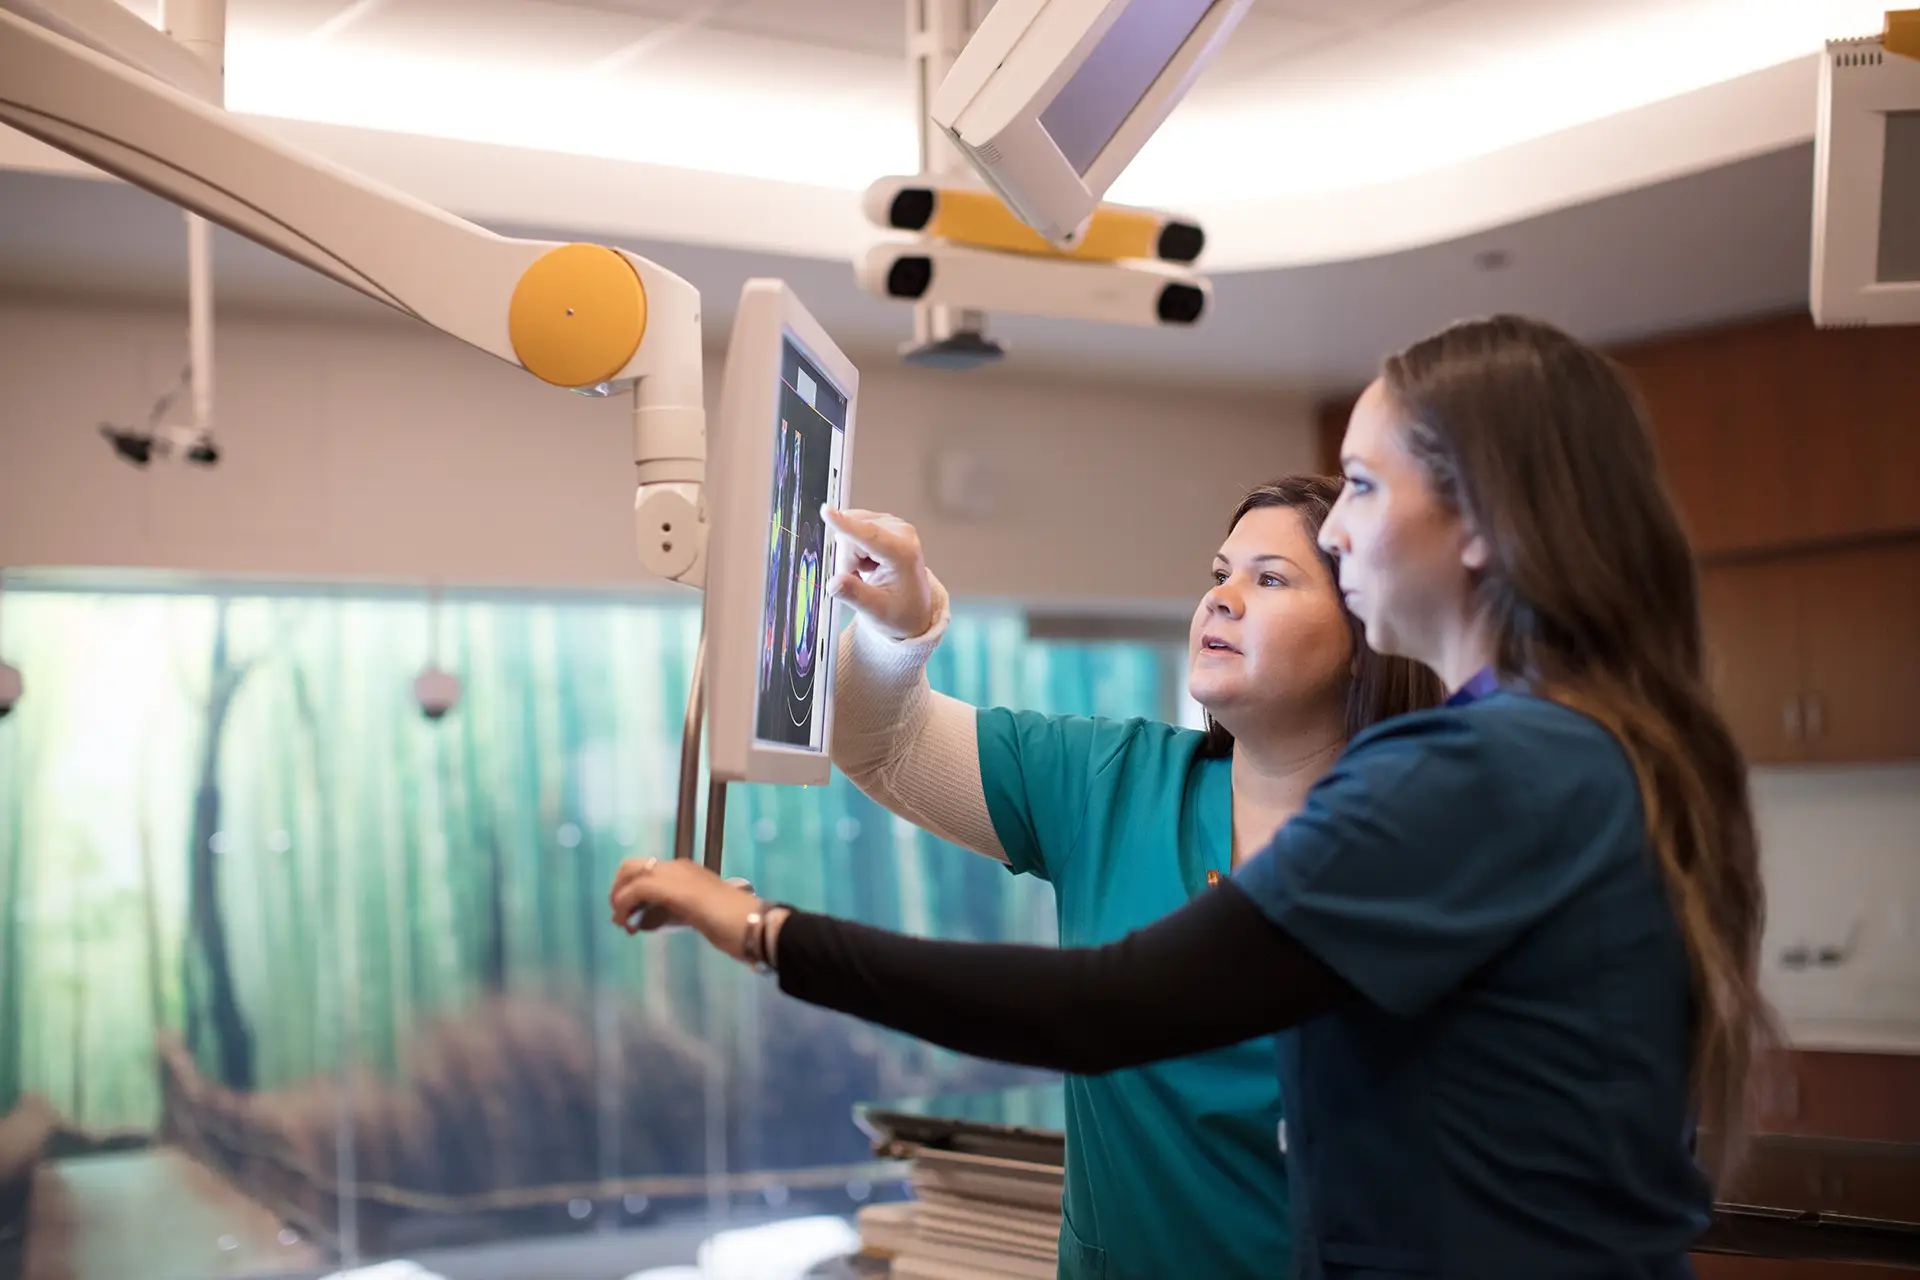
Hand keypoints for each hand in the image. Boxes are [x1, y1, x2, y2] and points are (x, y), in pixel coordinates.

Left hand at [609, 857, 771, 962]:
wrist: (753, 924)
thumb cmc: (736, 925)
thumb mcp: (701, 915)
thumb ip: (679, 913)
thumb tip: (655, 921)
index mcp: (688, 871)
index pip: (649, 871)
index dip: (632, 890)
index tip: (630, 915)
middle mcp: (679, 867)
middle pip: (633, 866)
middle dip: (619, 889)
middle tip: (621, 916)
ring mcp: (676, 875)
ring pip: (631, 872)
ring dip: (619, 898)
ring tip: (622, 923)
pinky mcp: (672, 889)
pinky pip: (636, 889)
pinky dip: (624, 906)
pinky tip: (628, 925)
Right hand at [822, 506, 937, 640]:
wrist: (913, 610)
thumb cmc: (899, 612)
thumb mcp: (875, 611)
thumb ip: (854, 595)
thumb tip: (834, 583)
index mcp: (903, 554)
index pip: (869, 535)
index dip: (845, 525)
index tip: (826, 511)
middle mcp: (902, 533)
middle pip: (852, 535)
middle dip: (847, 558)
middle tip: (859, 578)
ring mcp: (894, 526)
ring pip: (850, 531)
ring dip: (851, 554)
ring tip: (867, 572)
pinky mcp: (886, 524)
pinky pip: (854, 529)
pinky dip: (855, 548)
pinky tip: (868, 562)